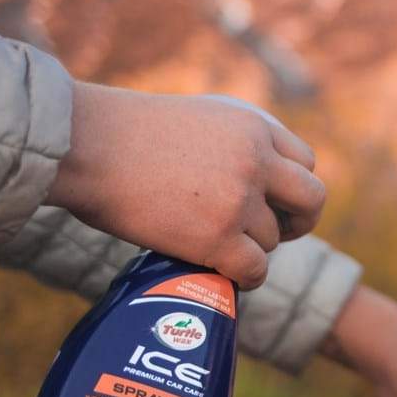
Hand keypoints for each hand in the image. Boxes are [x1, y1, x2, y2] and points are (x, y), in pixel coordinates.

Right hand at [45, 82, 324, 288]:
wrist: (84, 145)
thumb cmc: (125, 132)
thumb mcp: (199, 117)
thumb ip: (236, 142)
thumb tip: (260, 178)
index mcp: (253, 127)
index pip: (306, 163)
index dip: (293, 188)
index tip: (274, 203)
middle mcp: (255, 160)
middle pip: (312, 200)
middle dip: (300, 222)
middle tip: (277, 234)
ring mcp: (239, 199)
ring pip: (273, 241)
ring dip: (251, 249)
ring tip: (216, 246)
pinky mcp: (217, 237)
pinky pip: (255, 271)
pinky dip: (245, 278)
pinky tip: (225, 274)